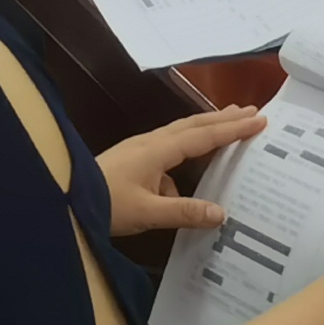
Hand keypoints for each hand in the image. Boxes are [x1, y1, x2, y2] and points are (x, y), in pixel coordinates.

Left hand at [100, 104, 267, 234]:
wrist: (65, 198)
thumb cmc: (105, 203)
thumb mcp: (147, 212)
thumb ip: (184, 212)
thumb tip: (221, 214)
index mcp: (158, 150)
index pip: (203, 135)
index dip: (232, 128)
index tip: (259, 118)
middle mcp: (151, 143)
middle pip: (193, 125)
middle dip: (223, 118)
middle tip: (251, 110)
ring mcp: (140, 149)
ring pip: (181, 134)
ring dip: (206, 129)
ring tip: (226, 127)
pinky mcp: (133, 159)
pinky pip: (168, 150)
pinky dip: (186, 153)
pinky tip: (184, 185)